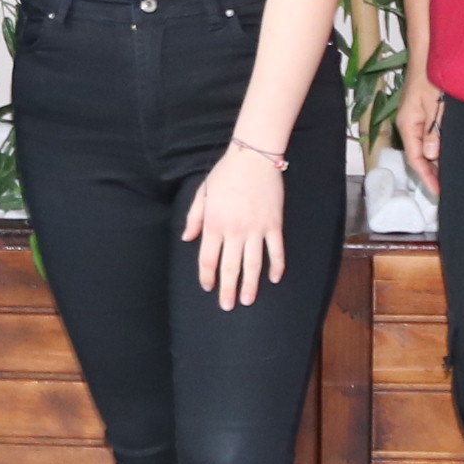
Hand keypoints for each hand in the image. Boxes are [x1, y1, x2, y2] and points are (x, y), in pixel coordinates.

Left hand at [180, 144, 289, 308]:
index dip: (207, 276)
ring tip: (248, 300)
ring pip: (253, 264)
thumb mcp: (202, 194)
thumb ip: (194, 218)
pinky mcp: (274, 224)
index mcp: (214, 224)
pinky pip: (276, 250)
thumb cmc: (225, 175)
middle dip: (228, 289)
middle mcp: (234, 230)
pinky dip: (277, 266)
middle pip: (230, 267)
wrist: (253, 158)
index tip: (208, 288)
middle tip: (227, 306)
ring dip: (250, 285)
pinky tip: (274, 279)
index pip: (208, 258)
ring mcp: (256, 229)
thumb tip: (187, 239)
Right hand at [398, 66, 446, 200]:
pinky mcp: (422, 115)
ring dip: (435, 162)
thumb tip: (432, 154)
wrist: (429, 55)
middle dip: (431, 173)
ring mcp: (415, 120)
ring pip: (423, 147)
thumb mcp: (436, 104)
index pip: (415, 158)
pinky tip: (447, 154)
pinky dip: (437, 148)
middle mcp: (409, 125)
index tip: (439, 191)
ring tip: (449, 176)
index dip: (427, 176)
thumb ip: (434, 130)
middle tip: (447, 188)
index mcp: (408, 124)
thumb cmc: (431, 76)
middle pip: (418, 156)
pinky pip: (428, 137)